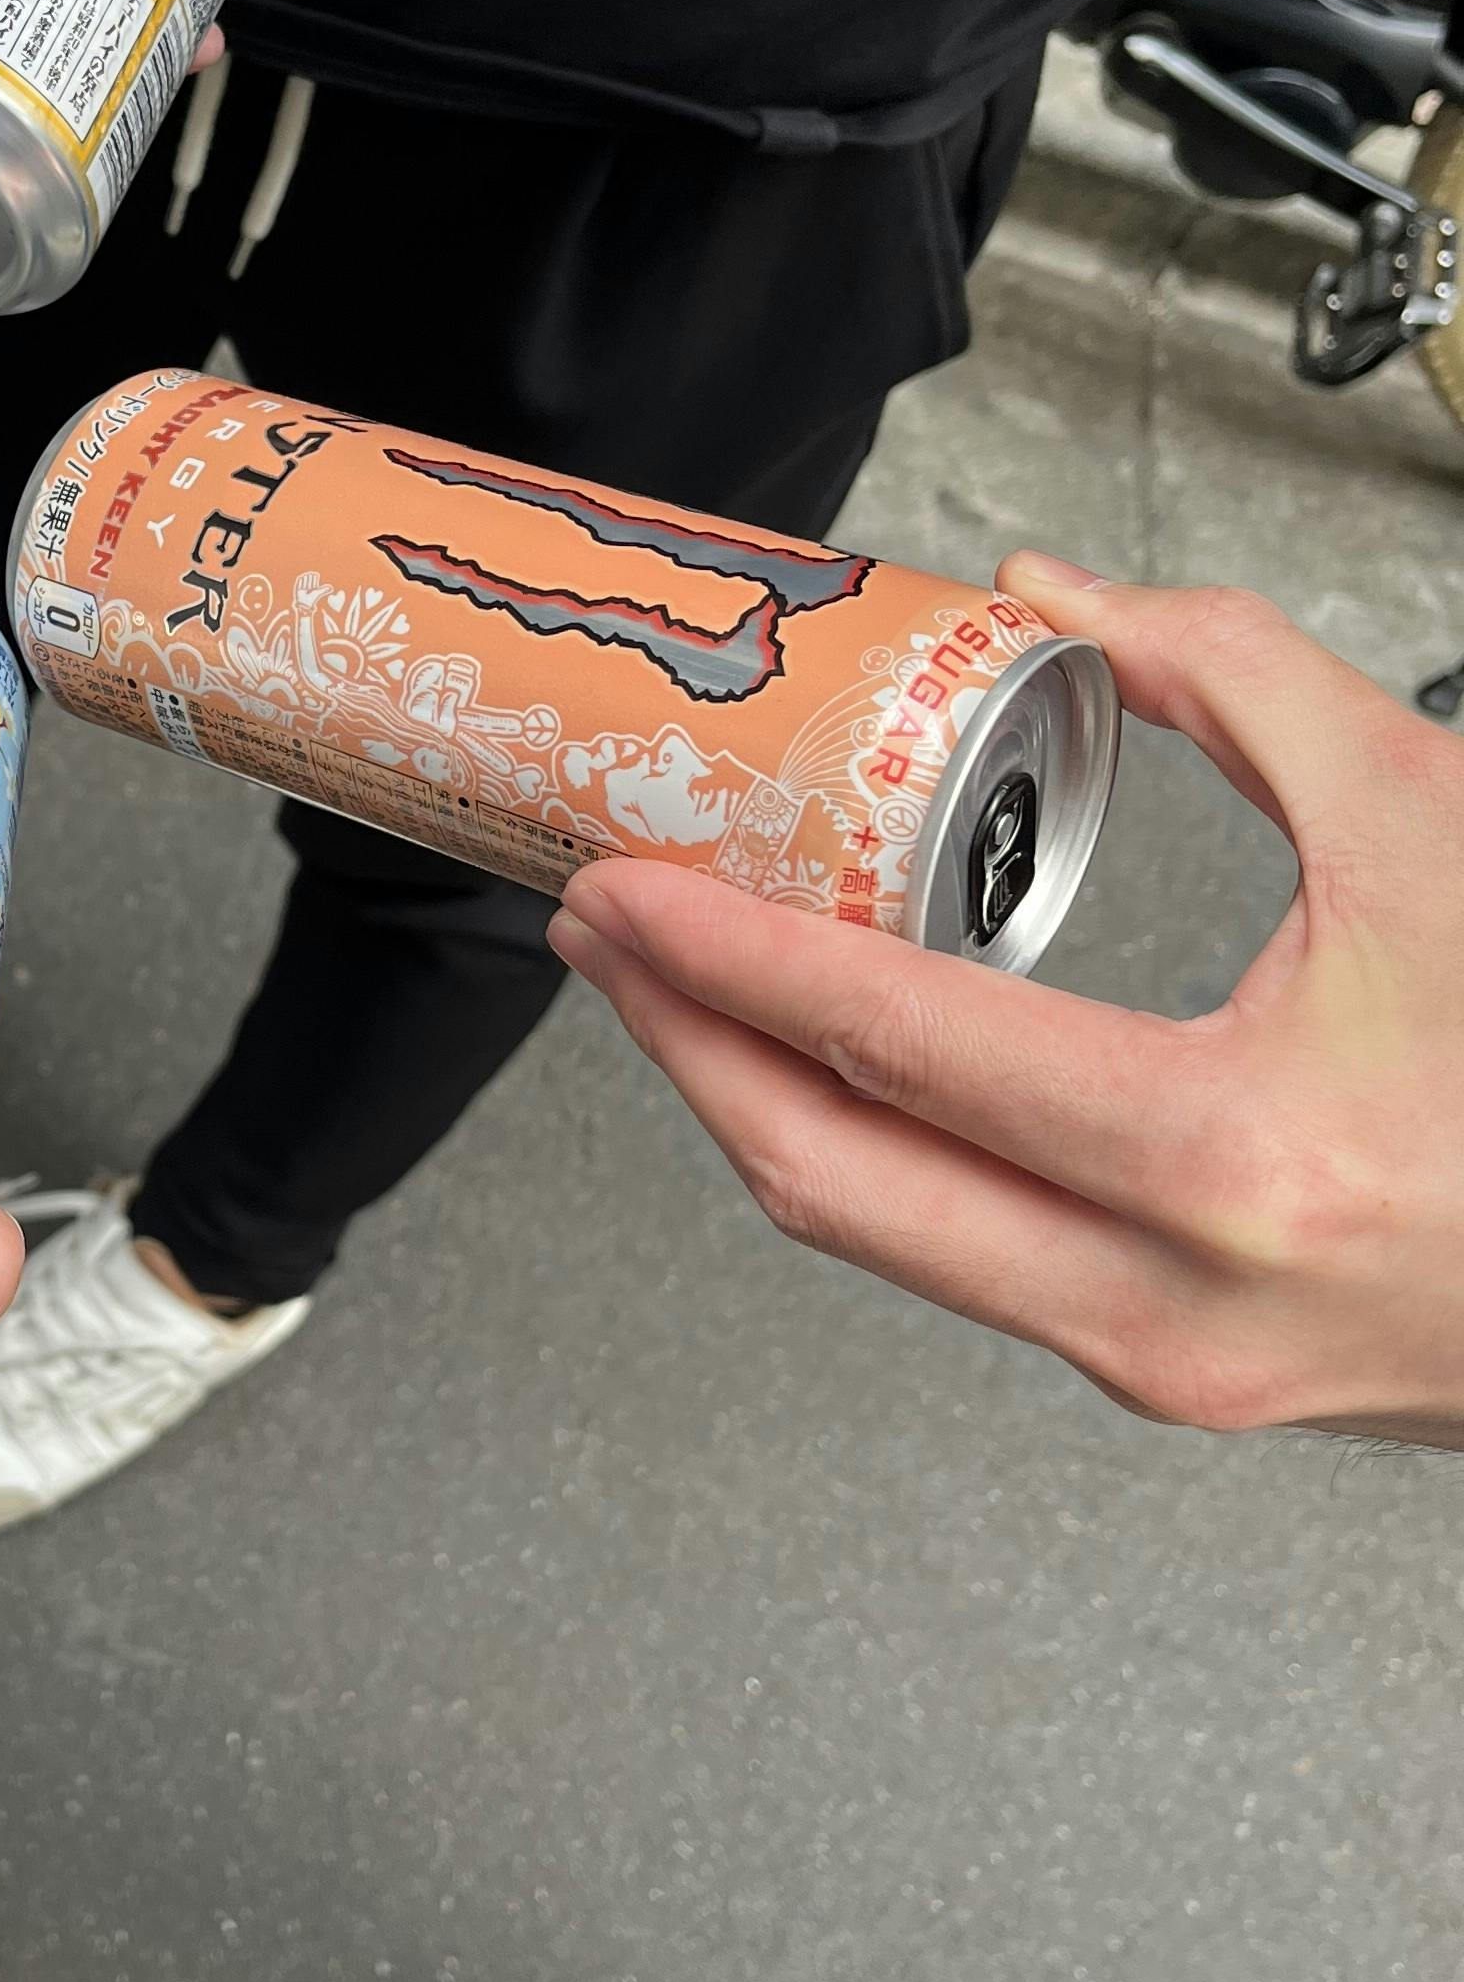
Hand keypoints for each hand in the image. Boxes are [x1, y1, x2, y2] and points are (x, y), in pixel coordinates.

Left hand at [544, 555, 1463, 1447]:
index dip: (724, 957)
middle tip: (602, 931)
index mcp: (1233, 1157)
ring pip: (883, 1242)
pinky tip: (831, 1071)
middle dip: (681, 1048)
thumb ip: (1233, 680)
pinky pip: (966, 1262)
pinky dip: (872, 1159)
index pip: (896, 1046)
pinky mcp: (1176, 1384)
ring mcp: (1168, 1370)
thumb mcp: (1431, 825)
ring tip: (679, 990)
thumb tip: (1049, 596)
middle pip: (831, 1181)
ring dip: (756, 1108)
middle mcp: (1175, 1299)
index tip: (622, 886)